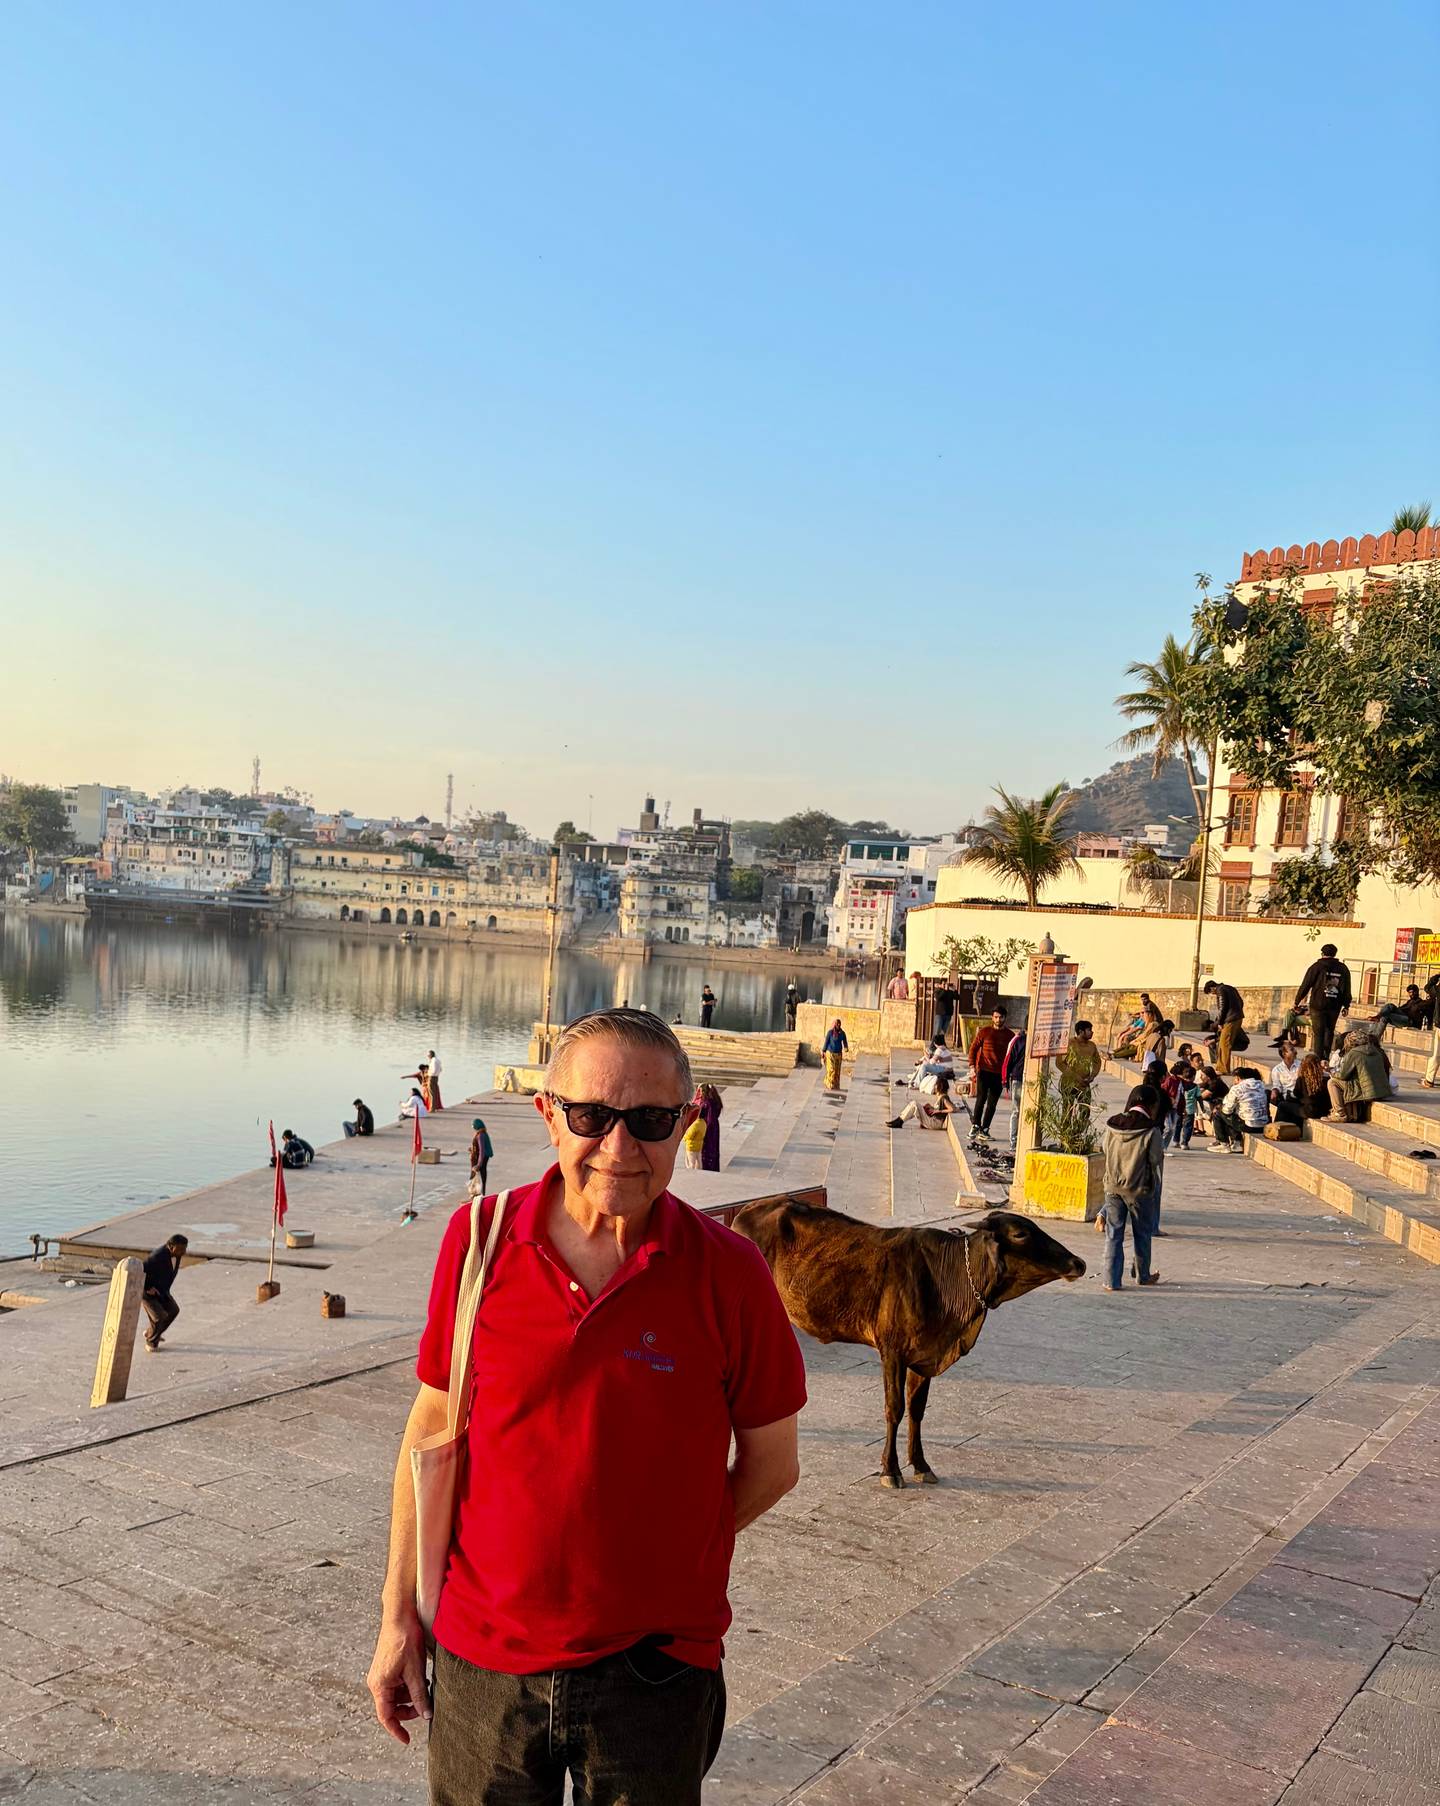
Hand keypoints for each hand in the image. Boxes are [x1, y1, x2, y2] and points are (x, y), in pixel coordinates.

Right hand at [367, 1607, 430, 1744]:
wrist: (400, 1615)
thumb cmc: (405, 1640)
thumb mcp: (415, 1671)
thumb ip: (419, 1695)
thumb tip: (426, 1715)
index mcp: (379, 1685)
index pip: (386, 1716)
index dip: (396, 1729)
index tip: (406, 1740)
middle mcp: (376, 1682)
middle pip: (391, 1707)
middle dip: (408, 1710)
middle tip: (425, 1706)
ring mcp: (380, 1674)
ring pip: (395, 1696)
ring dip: (409, 1697)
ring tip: (424, 1686)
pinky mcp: (386, 1668)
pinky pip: (396, 1685)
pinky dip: (408, 1686)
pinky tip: (419, 1678)